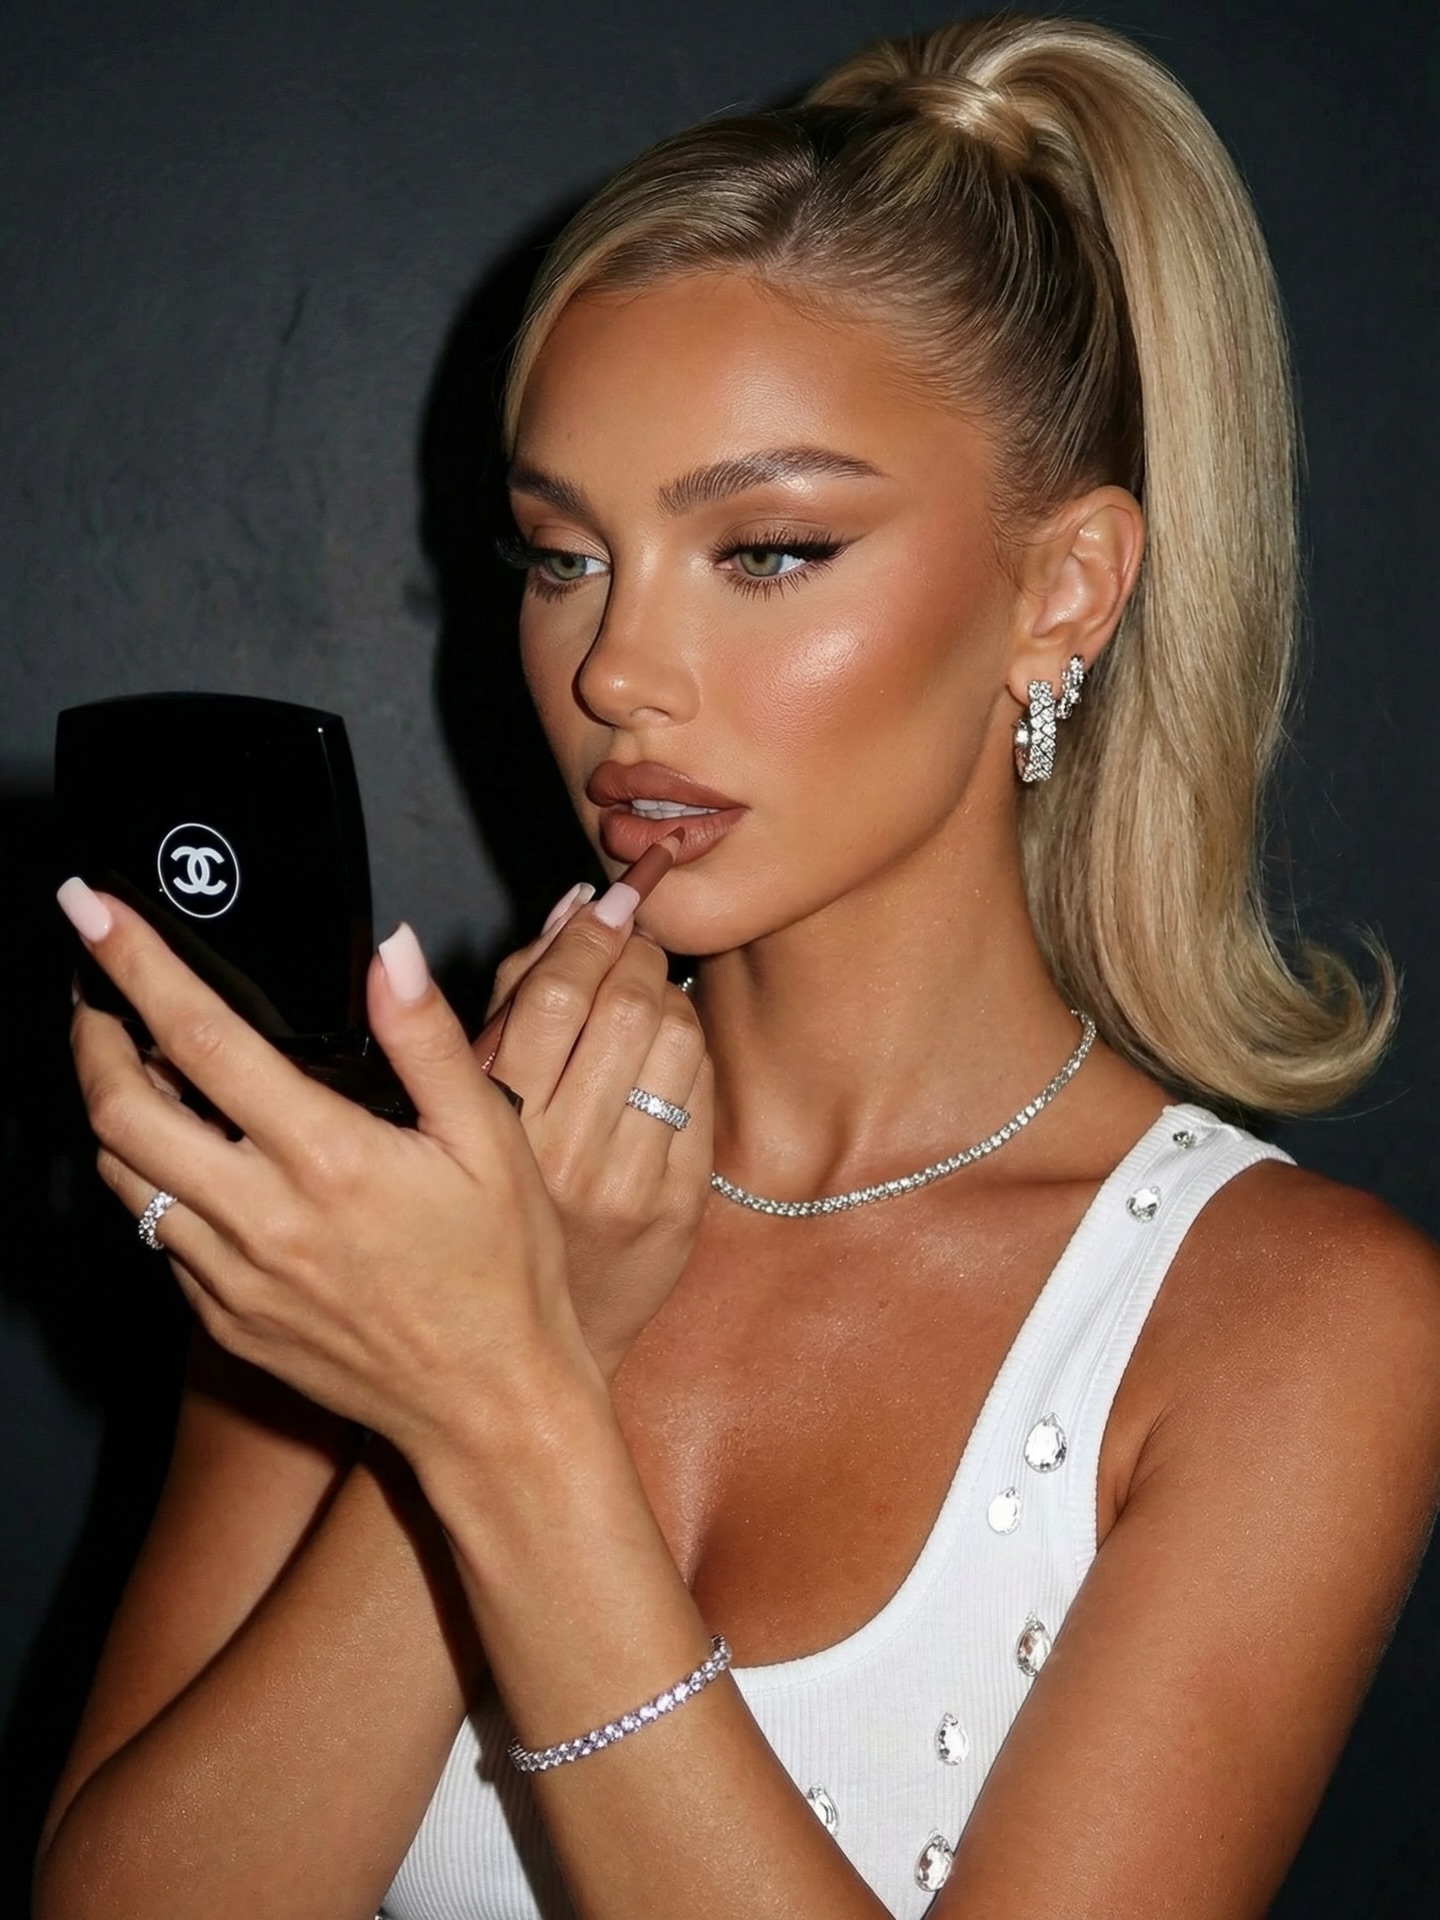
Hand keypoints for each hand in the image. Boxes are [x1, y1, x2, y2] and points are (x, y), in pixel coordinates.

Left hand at [62, 881, 582, 1463]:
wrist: (492, 1405)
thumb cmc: (506, 1271)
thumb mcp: (491, 1139)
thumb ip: (431, 1039)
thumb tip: (389, 954)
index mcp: (329, 1157)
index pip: (200, 1038)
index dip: (134, 965)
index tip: (92, 912)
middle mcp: (264, 1218)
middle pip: (119, 1110)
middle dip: (89, 1037)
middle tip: (95, 995)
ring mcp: (234, 1277)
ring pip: (122, 1177)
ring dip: (110, 1110)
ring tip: (135, 1068)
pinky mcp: (225, 1319)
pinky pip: (159, 1236)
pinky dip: (153, 1180)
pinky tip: (192, 1159)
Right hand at [482, 886, 712, 1378]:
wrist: (530, 1347)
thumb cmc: (488, 1211)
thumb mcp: (469, 1105)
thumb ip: (512, 1002)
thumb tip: (568, 910)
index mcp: (492, 1128)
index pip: (555, 1000)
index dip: (589, 934)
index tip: (605, 898)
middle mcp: (560, 1158)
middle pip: (624, 1009)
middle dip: (636, 952)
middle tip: (631, 935)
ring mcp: (628, 1188)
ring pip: (674, 1042)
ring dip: (667, 994)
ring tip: (646, 988)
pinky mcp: (678, 1212)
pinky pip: (701, 1095)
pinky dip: (688, 1051)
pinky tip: (665, 1049)